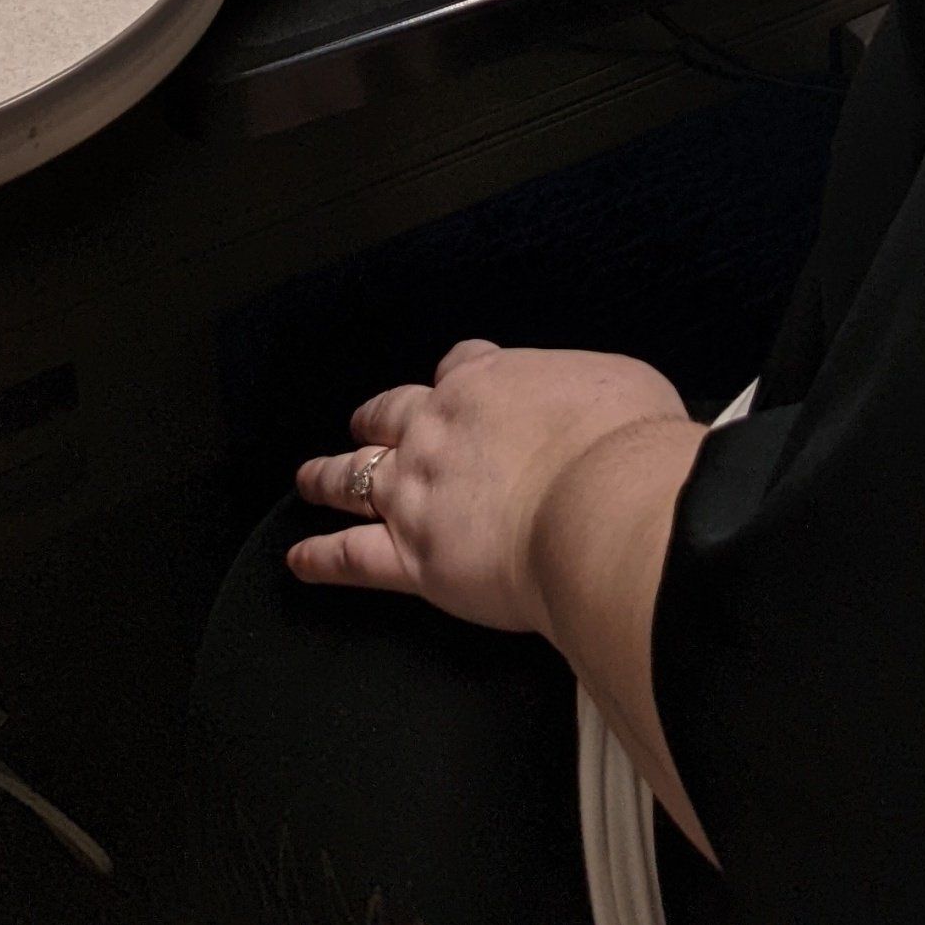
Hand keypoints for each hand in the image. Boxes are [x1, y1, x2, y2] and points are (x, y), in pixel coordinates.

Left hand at [290, 339, 698, 634]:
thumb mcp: (624, 385)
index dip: (456, 373)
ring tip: (309, 478)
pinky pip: (351, 558)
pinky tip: (299, 560)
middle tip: (364, 423)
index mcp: (490, 381)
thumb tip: (609, 403)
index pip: (461, 364)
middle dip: (376, 418)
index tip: (454, 379)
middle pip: (392, 413)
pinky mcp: (412, 557)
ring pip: (356, 478)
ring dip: (329, 476)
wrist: (600, 502)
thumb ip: (596, 392)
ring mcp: (417, 492)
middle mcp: (440, 429)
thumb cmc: (623, 444)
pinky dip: (320, 558)